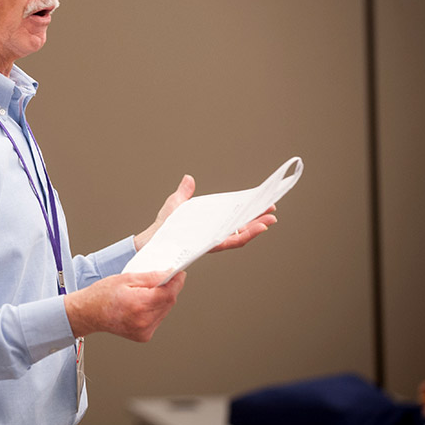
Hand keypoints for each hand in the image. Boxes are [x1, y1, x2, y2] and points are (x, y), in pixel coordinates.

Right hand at [64, 270, 185, 341]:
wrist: (89, 313)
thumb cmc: (102, 295)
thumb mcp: (126, 278)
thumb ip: (150, 277)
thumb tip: (168, 274)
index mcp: (138, 304)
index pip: (168, 293)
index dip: (177, 282)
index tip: (179, 273)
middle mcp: (143, 321)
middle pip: (169, 302)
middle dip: (169, 289)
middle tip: (163, 279)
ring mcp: (144, 331)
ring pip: (165, 311)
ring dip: (162, 300)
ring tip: (147, 292)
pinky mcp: (144, 336)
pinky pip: (158, 319)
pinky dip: (156, 309)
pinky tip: (143, 304)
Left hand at [133, 174, 276, 251]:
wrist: (152, 239)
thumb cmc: (163, 225)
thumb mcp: (175, 204)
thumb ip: (184, 192)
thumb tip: (188, 178)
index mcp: (210, 222)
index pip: (233, 215)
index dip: (248, 210)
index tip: (262, 201)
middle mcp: (213, 232)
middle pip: (240, 226)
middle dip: (258, 218)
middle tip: (272, 209)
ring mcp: (212, 240)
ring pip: (239, 235)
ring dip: (255, 228)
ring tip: (269, 221)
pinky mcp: (209, 246)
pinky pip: (229, 242)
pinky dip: (242, 236)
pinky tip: (253, 230)